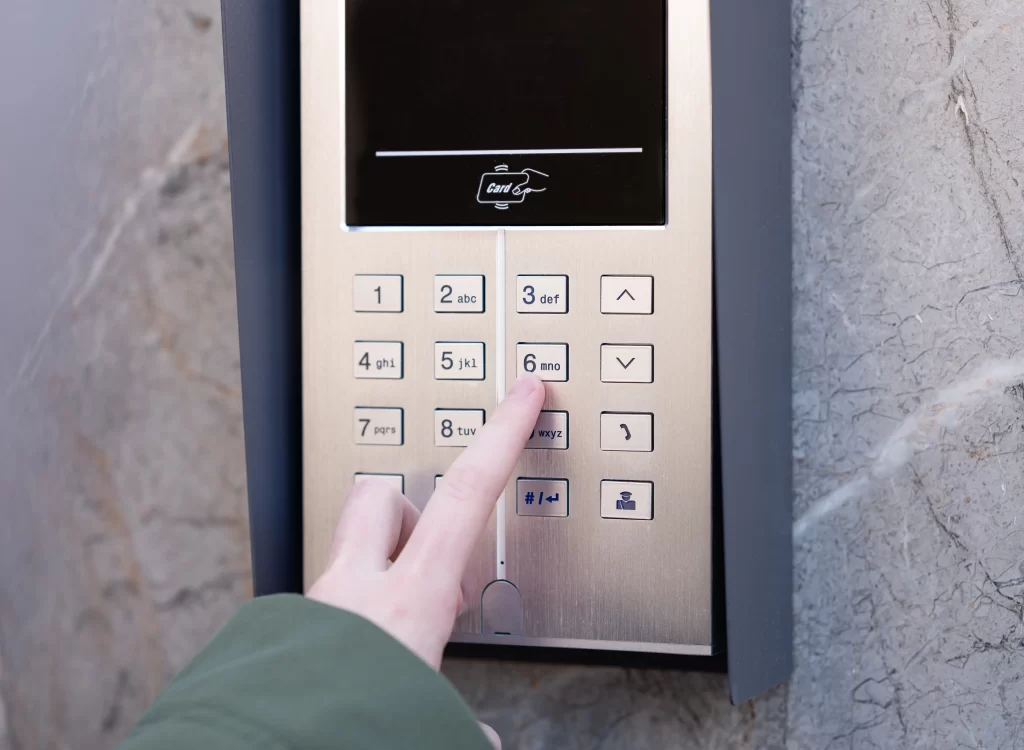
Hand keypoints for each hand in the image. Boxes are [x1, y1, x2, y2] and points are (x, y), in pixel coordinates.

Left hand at [307, 374, 544, 746]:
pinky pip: (326, 603)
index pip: (467, 495)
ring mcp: (316, 607)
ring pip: (352, 551)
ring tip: (402, 624)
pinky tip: (362, 658)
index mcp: (407, 604)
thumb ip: (460, 721)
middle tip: (436, 551)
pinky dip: (352, 617)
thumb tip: (479, 740)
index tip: (523, 392)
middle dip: (416, 508)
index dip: (502, 435)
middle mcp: (354, 593)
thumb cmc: (349, 729)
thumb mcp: (430, 715)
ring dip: (383, 569)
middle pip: (386, 499)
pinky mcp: (286, 633)